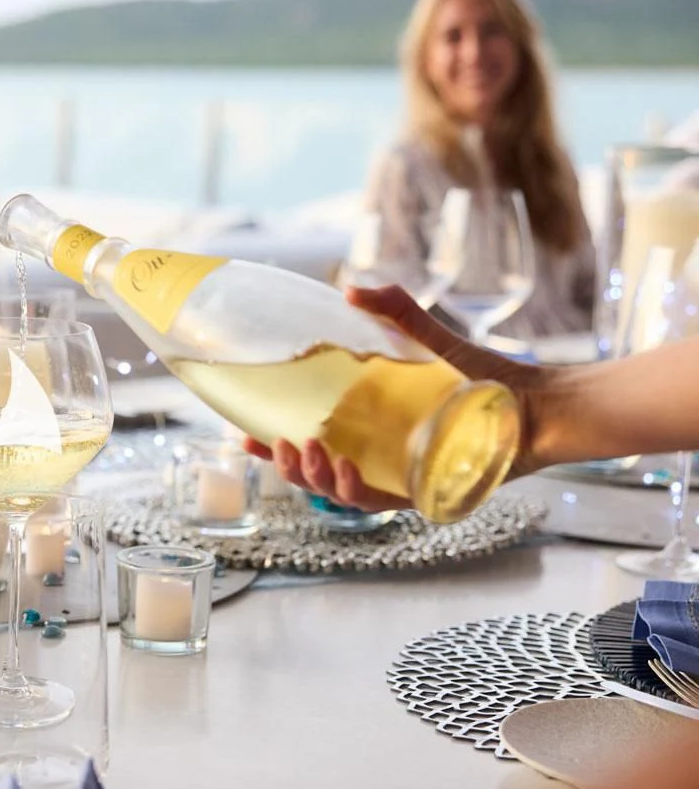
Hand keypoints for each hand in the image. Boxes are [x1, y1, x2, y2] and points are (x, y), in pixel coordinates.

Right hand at [244, 285, 553, 510]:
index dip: (274, 445)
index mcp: (371, 430)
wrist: (542, 405)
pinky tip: (343, 473)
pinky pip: (381, 502)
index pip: (312, 443)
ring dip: (317, 479)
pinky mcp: (427, 493)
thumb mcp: (434, 340)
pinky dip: (356, 492)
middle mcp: (381, 458)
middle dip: (289, 466)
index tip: (246, 436)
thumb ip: (395, 312)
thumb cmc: (492, 377)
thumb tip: (351, 286)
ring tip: (307, 453)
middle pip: (318, 475)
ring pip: (341, 494)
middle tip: (279, 444)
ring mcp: (402, 477)